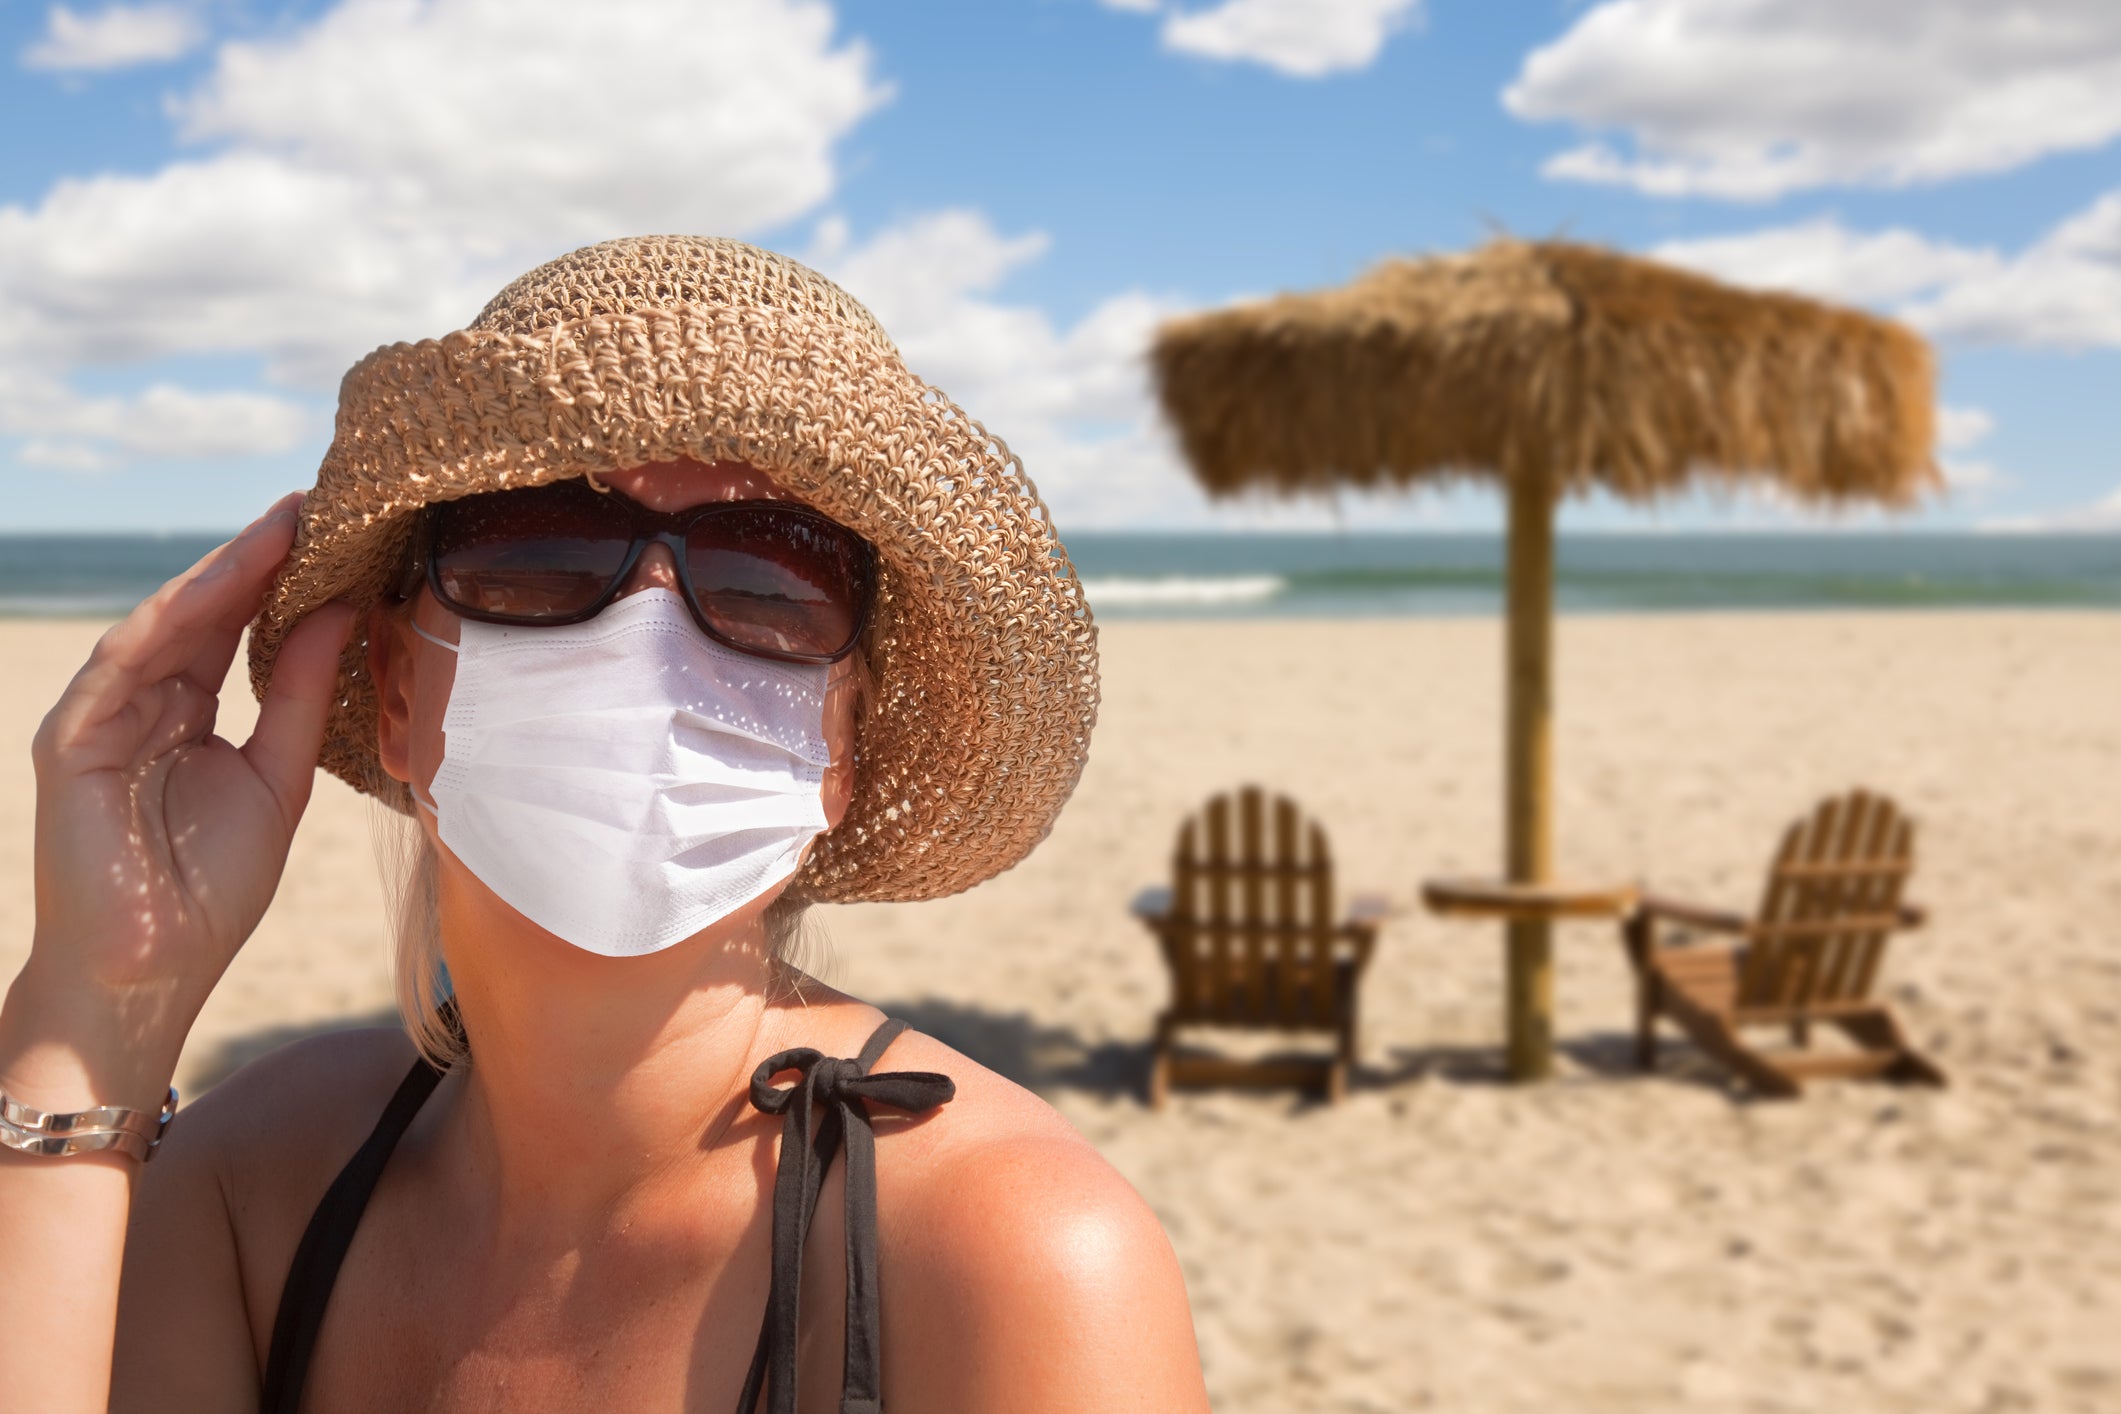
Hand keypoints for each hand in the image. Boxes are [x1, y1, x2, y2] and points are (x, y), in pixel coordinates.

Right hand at [19, 494, 355, 1084]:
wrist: (149, 974)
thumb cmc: (211, 889)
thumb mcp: (279, 777)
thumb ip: (300, 693)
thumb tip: (343, 609)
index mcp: (193, 710)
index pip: (240, 626)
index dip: (286, 577)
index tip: (342, 528)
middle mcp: (146, 700)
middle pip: (205, 612)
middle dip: (260, 555)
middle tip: (318, 501)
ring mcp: (104, 715)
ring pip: (165, 623)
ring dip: (222, 572)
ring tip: (282, 526)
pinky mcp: (72, 738)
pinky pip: (123, 663)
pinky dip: (169, 619)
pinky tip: (217, 584)